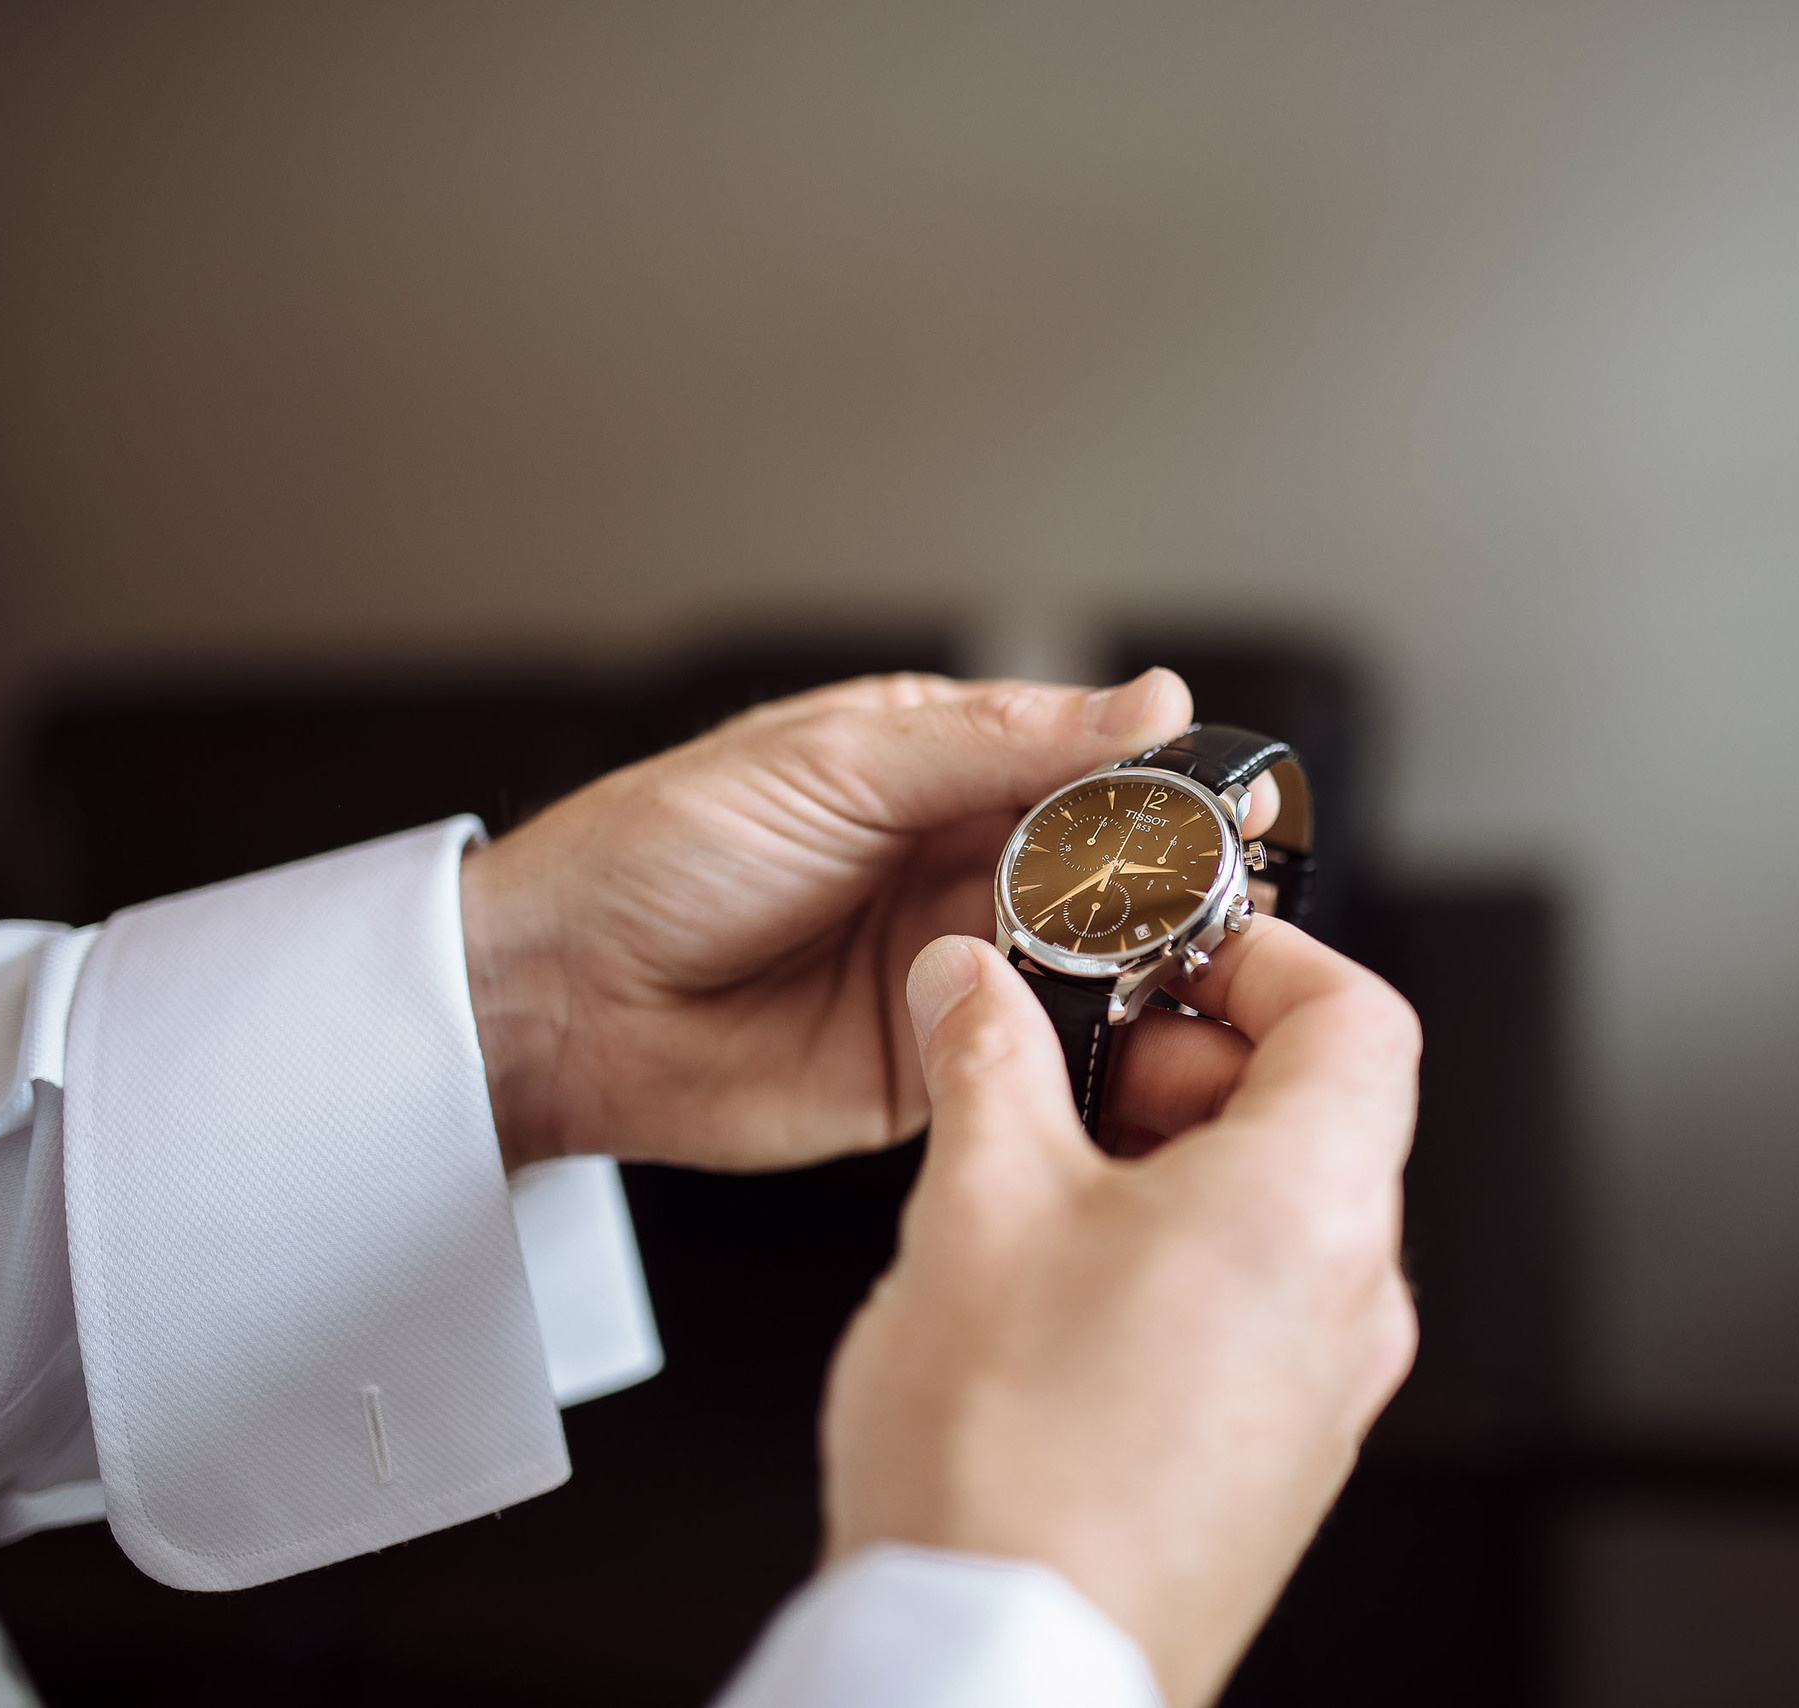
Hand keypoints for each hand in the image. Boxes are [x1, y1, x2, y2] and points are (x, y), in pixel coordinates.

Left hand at [459, 669, 1207, 1170]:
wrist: (556, 998)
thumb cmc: (658, 851)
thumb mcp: (837, 761)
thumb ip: (996, 742)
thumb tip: (1148, 701)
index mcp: (943, 767)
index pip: (1093, 766)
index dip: (1170, 786)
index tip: (1242, 803)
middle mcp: (962, 866)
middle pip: (1115, 874)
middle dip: (1177, 887)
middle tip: (1236, 902)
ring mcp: (956, 970)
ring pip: (1097, 970)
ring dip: (1147, 974)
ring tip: (1201, 975)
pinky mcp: (937, 1067)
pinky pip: (1039, 1061)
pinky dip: (1091, 1058)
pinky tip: (1135, 1047)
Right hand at [819, 920, 1420, 1705]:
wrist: (1002, 1669)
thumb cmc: (1012, 1469)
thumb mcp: (976, 1203)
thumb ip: (985, 1057)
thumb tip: (973, 986)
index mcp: (1313, 1204)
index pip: (1357, 1013)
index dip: (1261, 954)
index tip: (1165, 950)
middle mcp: (1352, 1299)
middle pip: (1317, 1110)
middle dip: (1184, 1060)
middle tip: (1065, 1061)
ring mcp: (1324, 1394)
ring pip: (1277, 1213)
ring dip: (1168, 1159)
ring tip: (1037, 1175)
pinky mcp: (1275, 1463)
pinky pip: (1255, 1309)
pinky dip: (1175, 1254)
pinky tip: (1056, 1285)